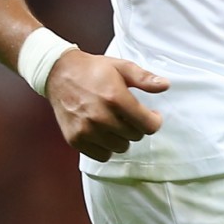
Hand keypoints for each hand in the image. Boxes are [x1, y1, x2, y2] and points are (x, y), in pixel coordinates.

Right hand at [44, 51, 168, 162]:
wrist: (58, 73)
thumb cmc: (92, 70)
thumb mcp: (121, 67)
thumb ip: (144, 78)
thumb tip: (165, 85)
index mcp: (115, 97)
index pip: (148, 125)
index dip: (154, 121)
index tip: (152, 116)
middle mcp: (101, 116)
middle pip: (135, 137)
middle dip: (136, 126)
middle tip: (128, 115)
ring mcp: (87, 130)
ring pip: (120, 148)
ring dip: (121, 137)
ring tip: (114, 122)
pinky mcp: (75, 139)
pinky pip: (102, 156)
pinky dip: (106, 147)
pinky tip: (102, 132)